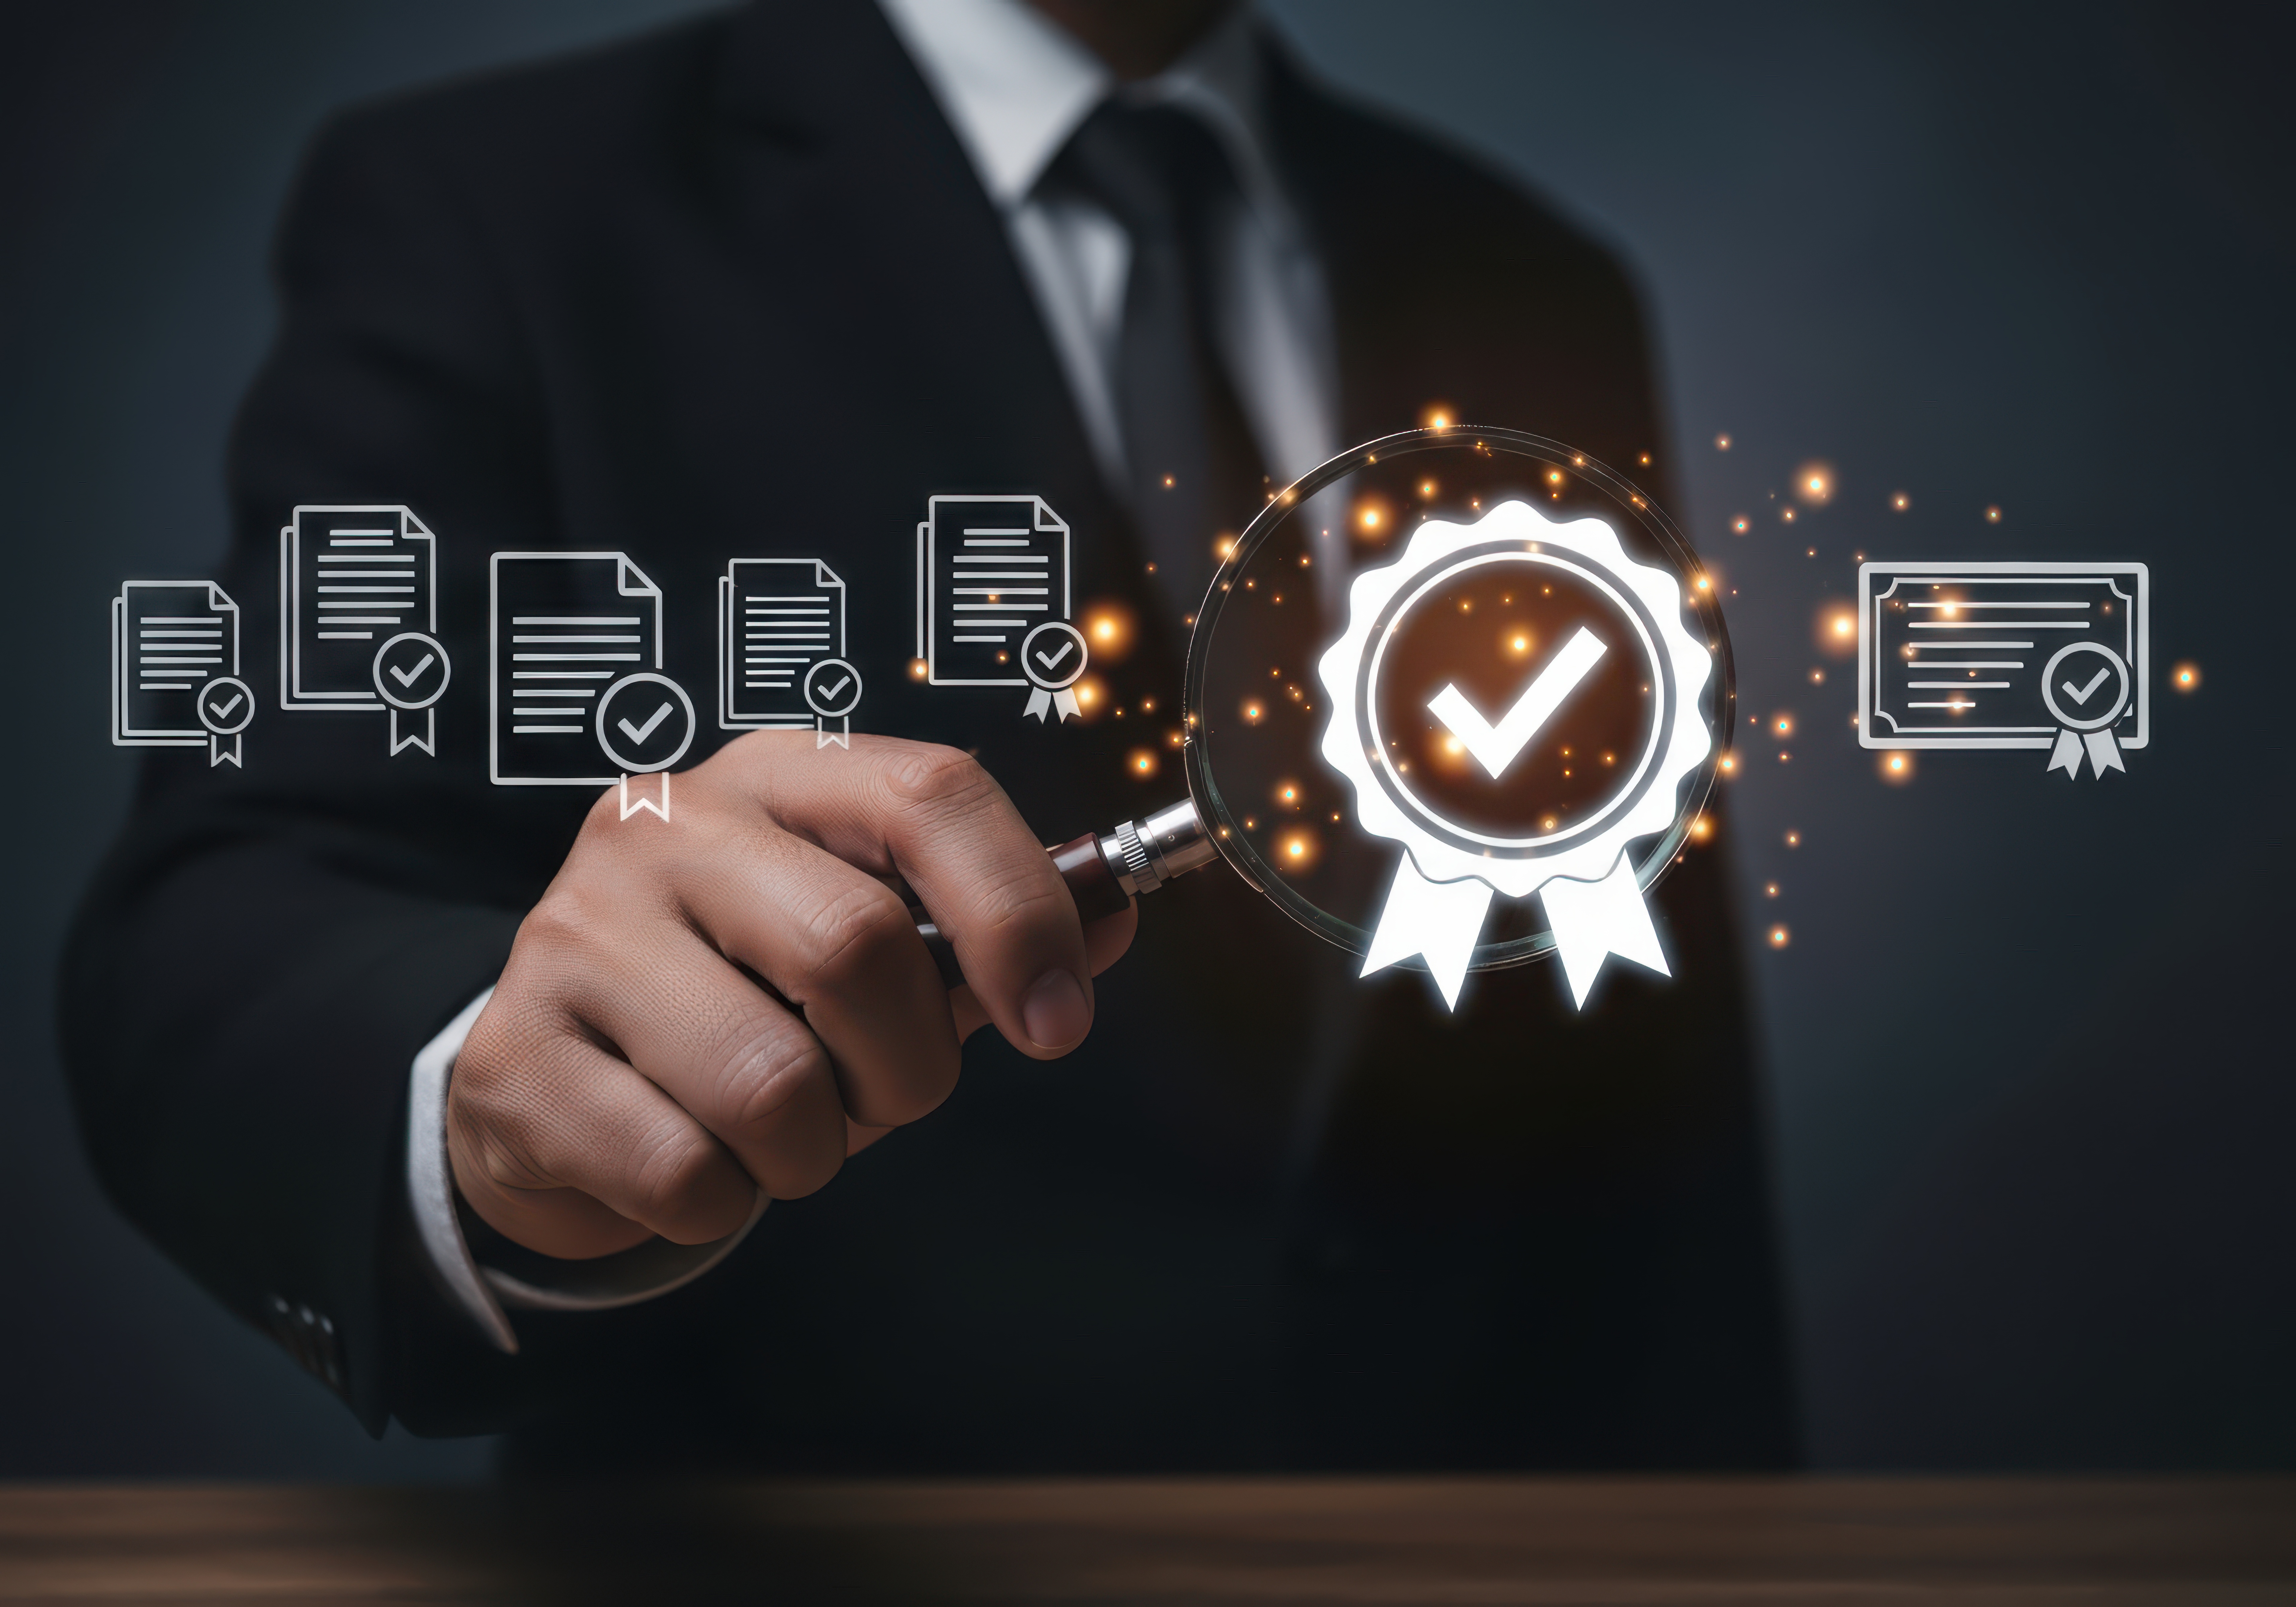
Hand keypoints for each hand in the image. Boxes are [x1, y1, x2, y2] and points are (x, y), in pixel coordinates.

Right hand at [448, 735, 1136, 1258]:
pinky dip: (722, 1201)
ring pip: (772, 1085)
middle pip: (855, 949)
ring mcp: (573, 935)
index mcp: (776, 778)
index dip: (1018, 912)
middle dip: (909, 1068)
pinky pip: (683, 1173)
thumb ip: (988, 924)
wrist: (557, 1063)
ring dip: (815, 1148)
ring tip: (781, 1128)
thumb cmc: (744, 993)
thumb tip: (1117, 914)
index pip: (929, 797)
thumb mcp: (869, 932)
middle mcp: (665, 828)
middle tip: (885, 1093)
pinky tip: (695, 1154)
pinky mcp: (517, 1058)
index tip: (1060, 1021)